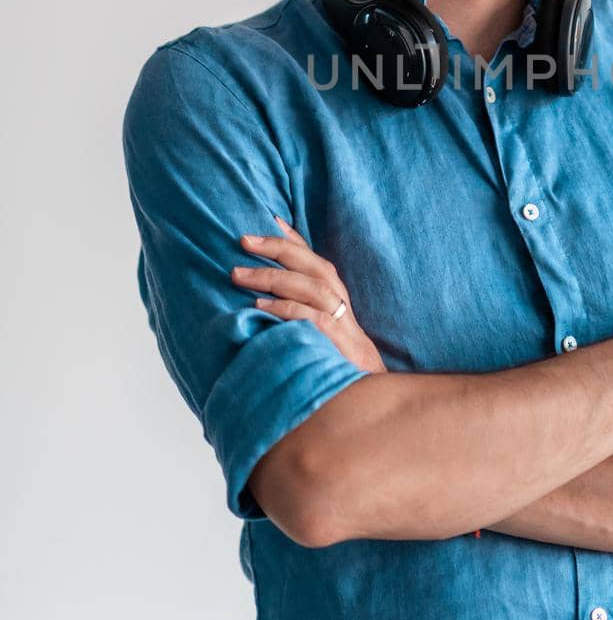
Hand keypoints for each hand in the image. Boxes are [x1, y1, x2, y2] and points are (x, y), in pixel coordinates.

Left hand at [231, 216, 386, 373]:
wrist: (366, 400)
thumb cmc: (334, 363)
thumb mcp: (317, 334)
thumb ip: (296, 310)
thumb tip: (258, 298)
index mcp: (337, 299)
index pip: (315, 261)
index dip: (293, 240)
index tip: (268, 220)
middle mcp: (342, 306)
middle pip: (316, 267)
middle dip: (279, 249)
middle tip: (244, 241)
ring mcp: (344, 325)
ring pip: (313, 288)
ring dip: (274, 277)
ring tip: (239, 275)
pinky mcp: (340, 345)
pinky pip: (313, 320)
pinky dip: (286, 310)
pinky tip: (260, 307)